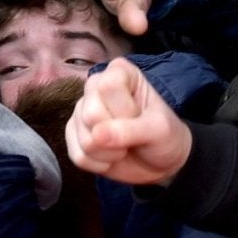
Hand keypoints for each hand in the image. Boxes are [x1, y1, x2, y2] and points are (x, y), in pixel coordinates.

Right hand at [64, 58, 192, 184]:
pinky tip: (111, 157)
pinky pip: (78, 156)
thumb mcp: (159, 129)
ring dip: (110, 153)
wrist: (160, 162)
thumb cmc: (164, 136)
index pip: (108, 86)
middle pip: (91, 114)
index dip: (125, 109)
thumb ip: (130, 130)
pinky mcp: (73, 136)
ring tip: (124, 146)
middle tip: (132, 133)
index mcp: (119, 73)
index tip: (140, 116)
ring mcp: (81, 112)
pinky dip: (99, 164)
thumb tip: (97, 135)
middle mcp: (95, 87)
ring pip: (84, 139)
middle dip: (116, 134)